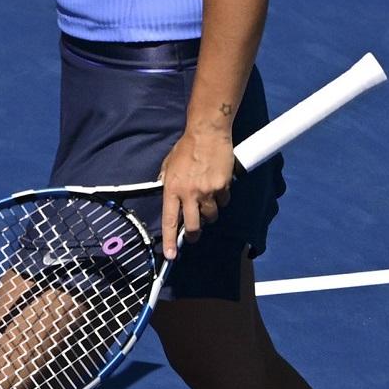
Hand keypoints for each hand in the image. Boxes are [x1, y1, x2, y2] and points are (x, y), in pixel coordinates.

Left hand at [155, 128, 234, 259]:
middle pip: (194, 227)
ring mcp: (208, 192)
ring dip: (209, 213)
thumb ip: (166, 180)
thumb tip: (165, 193)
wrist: (207, 133)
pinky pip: (223, 202)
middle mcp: (189, 194)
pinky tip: (218, 186)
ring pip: (211, 216)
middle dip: (194, 234)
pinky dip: (221, 199)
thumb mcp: (169, 164)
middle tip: (194, 234)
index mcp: (172, 189)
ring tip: (206, 199)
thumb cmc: (186, 147)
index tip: (171, 255)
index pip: (170, 221)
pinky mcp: (223, 187)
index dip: (170, 240)